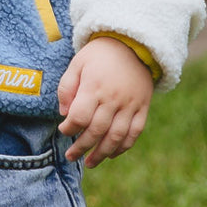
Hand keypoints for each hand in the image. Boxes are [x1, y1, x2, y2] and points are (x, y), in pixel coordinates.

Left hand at [57, 36, 153, 167]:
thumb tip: (64, 114)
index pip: (80, 116)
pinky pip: (135, 133)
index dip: (69, 128)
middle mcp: (113, 98)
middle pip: (96, 130)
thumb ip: (67, 88)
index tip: (63, 130)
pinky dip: (124, 147)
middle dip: (81, 147)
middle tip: (70, 155)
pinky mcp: (143, 107)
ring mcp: (130, 105)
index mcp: (94, 87)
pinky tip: (112, 154)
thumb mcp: (77, 63)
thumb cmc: (99, 54)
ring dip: (102, 153)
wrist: (132, 43)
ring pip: (116, 136)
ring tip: (90, 163)